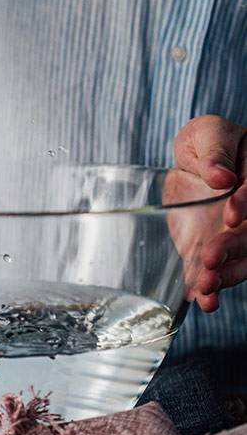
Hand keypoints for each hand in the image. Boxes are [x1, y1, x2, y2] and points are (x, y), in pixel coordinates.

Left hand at [174, 115, 246, 311]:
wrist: (193, 166)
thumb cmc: (205, 143)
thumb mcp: (208, 134)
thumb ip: (215, 151)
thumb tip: (222, 177)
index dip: (246, 204)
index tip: (229, 216)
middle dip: (233, 248)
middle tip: (210, 258)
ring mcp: (239, 235)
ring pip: (242, 259)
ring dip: (226, 276)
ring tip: (206, 289)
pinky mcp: (220, 251)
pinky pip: (221, 272)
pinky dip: (212, 288)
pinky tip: (202, 300)